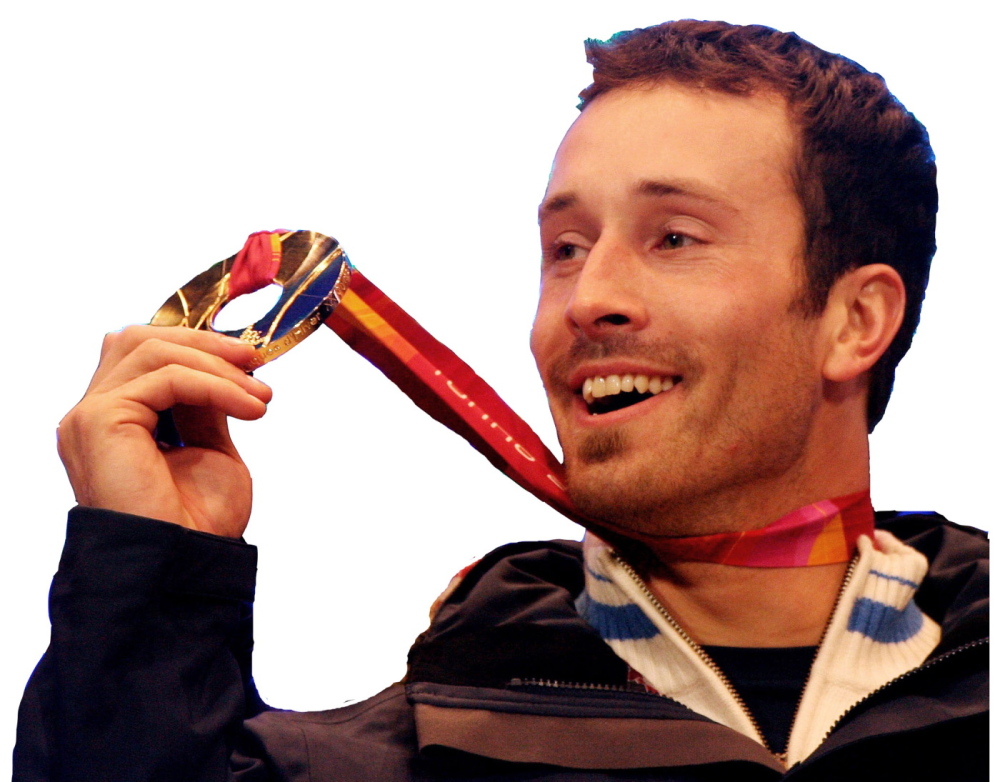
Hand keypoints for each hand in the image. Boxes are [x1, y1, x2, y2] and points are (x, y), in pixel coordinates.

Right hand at [57, 326, 271, 537]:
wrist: (188, 565)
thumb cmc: (198, 521)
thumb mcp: (210, 449)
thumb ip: (204, 406)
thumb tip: (221, 366)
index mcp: (114, 420)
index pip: (143, 354)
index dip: (196, 347)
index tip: (250, 362)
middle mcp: (93, 414)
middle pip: (139, 339)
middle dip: (203, 342)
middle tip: (256, 361)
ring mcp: (90, 416)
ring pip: (152, 350)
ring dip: (217, 366)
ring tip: (260, 396)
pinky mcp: (100, 420)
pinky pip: (165, 377)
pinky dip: (216, 385)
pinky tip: (251, 408)